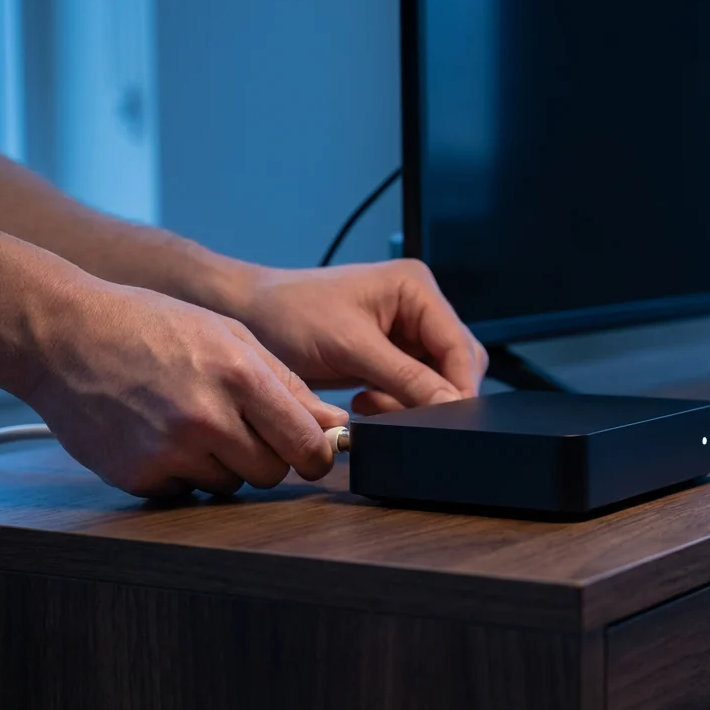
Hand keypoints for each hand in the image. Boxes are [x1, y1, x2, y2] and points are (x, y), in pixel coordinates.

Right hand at [27, 280, 348, 497]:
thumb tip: (333, 425)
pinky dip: (181, 472)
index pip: (305, 443)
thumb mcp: (228, 335)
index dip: (316, 454)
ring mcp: (168, 452)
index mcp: (238, 375)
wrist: (63, 335)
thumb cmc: (150, 326)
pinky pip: (186, 491)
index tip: (313, 453)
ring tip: (191, 421)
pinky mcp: (137, 476)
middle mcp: (206, 418)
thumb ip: (286, 383)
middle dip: (268, 456)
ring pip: (230, 485)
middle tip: (241, 427)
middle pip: (272, 473)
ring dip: (222, 463)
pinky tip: (160, 434)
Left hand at [230, 259, 486, 414]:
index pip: (459, 345)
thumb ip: (407, 378)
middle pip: (455, 363)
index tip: (449, 421)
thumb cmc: (291, 314)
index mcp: (416, 287)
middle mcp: (418, 305)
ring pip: (436, 379)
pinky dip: (396, 401)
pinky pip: (412, 386)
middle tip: (399, 412)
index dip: (459, 386)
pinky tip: (365, 401)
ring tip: (371, 403)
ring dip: (411, 401)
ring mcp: (405, 330)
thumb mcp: (352, 347)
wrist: (249, 316)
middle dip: (433, 394)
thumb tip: (452, 405)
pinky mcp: (389, 353)